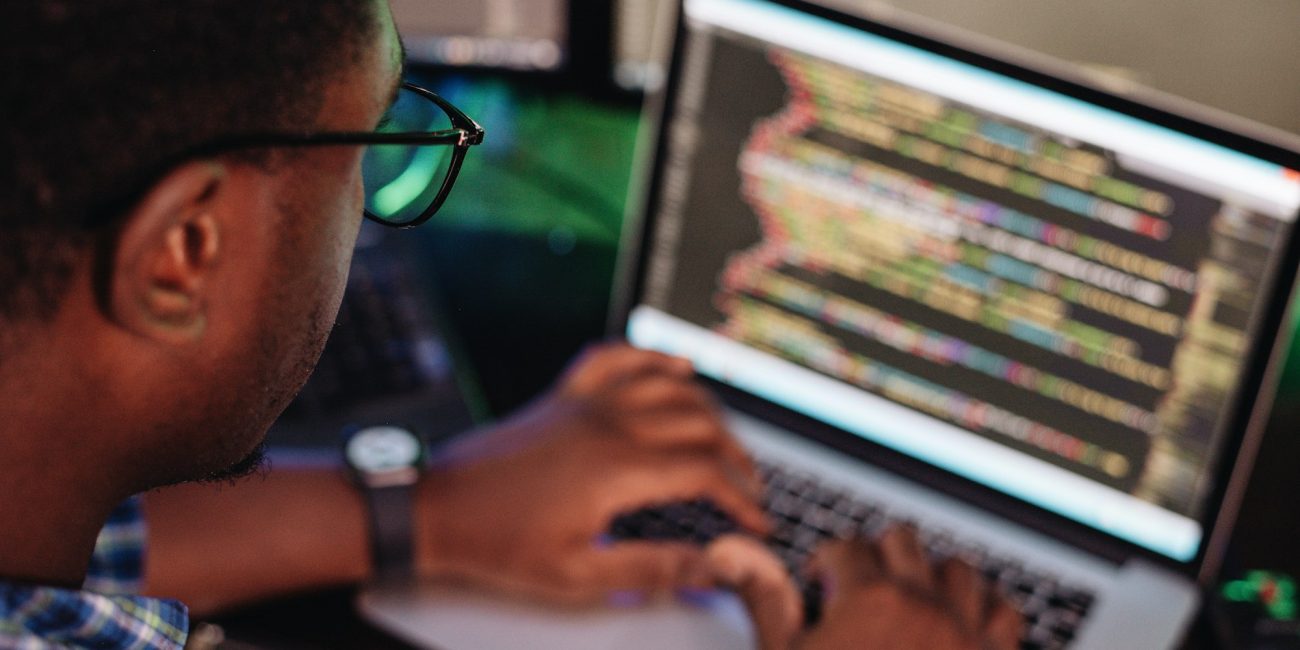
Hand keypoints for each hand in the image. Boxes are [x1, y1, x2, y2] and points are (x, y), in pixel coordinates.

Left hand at [414, 343, 768, 603]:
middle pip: (699, 423)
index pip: (705, 472)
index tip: (755, 522)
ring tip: (726, 438)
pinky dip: (650, 356)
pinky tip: (673, 365)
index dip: (741, 498)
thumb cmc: (498, 543)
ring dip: (708, 408)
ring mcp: (585, 403)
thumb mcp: (577, 575)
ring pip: (669, 384)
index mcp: (617, 469)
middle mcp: (608, 425)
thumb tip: (708, 569)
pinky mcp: (563, 396)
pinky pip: (615, 357)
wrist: (436, 508)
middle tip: (749, 486)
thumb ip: (650, 569)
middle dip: (737, 455)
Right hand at [708, 528, 1021, 649]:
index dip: (824, 560)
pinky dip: (984, 607)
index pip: (846, 547)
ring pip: (958, 569)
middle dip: (875, 554)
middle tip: (858, 579)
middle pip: (903, 541)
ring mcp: (965, 633)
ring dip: (931, 573)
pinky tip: (960, 620)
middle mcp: (924, 605)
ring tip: (911, 593)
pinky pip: (1005, 612)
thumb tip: (735, 556)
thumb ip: (765, 604)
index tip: (816, 577)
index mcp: (869, 600)